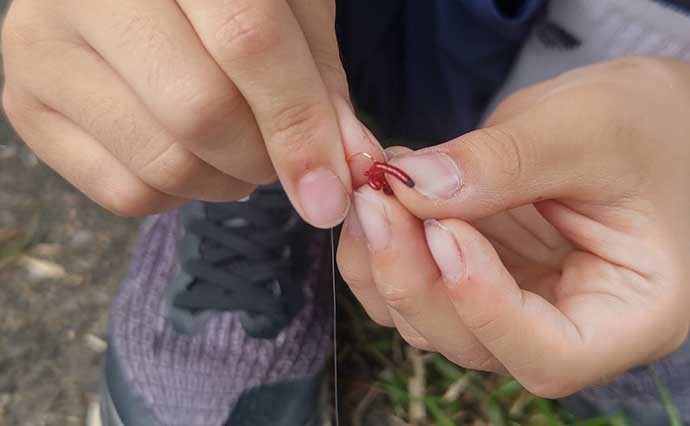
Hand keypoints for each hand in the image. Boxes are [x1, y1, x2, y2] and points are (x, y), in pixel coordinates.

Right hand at [1, 0, 380, 225]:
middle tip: (284, 157)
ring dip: (227, 182)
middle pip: (200, 111)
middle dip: (264, 159)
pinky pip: (125, 193)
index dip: (299, 125)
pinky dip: (181, 194)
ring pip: (163, 163)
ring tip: (241, 151)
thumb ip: (319, 81)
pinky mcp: (26, 104)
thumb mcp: (288, 7)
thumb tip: (348, 168)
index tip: (332, 193)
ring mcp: (40, 46)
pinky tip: (192, 155)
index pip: (249, 41)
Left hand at [337, 56, 689, 396]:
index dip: (485, 307)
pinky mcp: (482, 272)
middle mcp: (568, 323)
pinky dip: (386, 242)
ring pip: (430, 320)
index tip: (444, 232)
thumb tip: (413, 186)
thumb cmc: (648, 121)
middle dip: (412, 277)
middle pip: (472, 344)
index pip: (553, 356)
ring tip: (376, 186)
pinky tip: (385, 188)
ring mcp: (517, 301)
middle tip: (379, 199)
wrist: (644, 114)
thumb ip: (503, 163)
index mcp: (632, 313)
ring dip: (385, 260)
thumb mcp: (588, 128)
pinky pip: (418, 280)